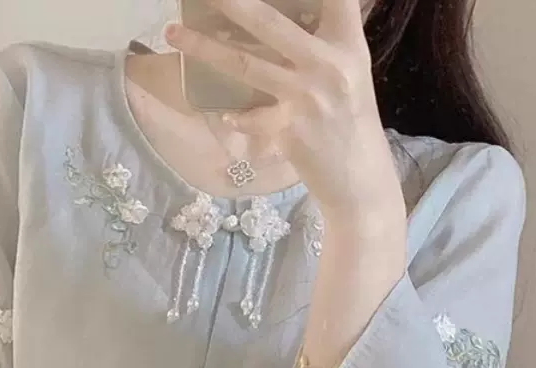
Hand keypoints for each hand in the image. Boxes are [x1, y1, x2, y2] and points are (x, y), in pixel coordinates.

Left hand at [165, 0, 404, 223]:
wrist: (361, 181)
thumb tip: (294, 14)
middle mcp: (328, 66)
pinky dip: (237, 118)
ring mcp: (306, 100)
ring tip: (173, 32)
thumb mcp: (352, 71)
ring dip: (204, 48)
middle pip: (269, 23)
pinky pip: (250, 120)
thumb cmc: (353, 122)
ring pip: (246, 65)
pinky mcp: (289, 133)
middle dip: (231, 3)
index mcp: (348, 45)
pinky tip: (224, 115)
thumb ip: (328, 40)